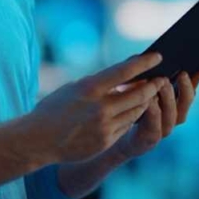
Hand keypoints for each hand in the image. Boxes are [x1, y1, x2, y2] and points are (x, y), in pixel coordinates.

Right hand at [22, 53, 164, 164]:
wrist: (37, 140)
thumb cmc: (54, 108)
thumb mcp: (73, 88)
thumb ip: (98, 82)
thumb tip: (125, 73)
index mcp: (89, 88)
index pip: (124, 71)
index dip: (144, 63)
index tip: (158, 56)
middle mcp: (99, 107)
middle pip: (138, 94)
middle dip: (153, 85)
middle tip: (161, 79)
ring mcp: (104, 126)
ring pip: (137, 111)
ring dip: (145, 101)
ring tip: (150, 93)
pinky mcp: (106, 141)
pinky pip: (127, 126)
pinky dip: (132, 117)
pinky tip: (134, 111)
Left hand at [115, 61, 198, 159]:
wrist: (110, 134)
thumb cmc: (126, 105)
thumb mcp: (138, 85)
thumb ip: (148, 73)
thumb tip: (155, 54)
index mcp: (173, 103)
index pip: (191, 89)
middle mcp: (172, 117)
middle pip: (185, 103)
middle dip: (185, 88)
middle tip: (182, 73)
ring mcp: (161, 130)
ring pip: (172, 115)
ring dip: (169, 98)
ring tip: (164, 83)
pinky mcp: (148, 139)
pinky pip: (154, 127)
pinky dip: (153, 112)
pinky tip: (149, 99)